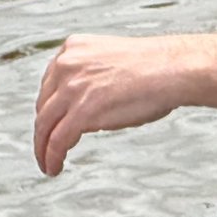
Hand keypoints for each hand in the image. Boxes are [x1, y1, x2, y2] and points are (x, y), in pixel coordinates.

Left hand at [32, 34, 202, 176]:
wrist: (174, 68)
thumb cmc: (155, 68)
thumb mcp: (111, 61)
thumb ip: (91, 78)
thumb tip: (84, 107)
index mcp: (73, 48)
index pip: (48, 84)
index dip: (48, 109)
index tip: (50, 124)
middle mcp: (67, 64)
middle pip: (43, 106)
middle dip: (43, 130)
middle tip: (45, 149)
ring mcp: (72, 87)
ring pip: (45, 125)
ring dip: (42, 149)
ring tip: (47, 164)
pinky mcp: (82, 111)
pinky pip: (57, 140)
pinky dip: (51, 157)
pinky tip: (54, 167)